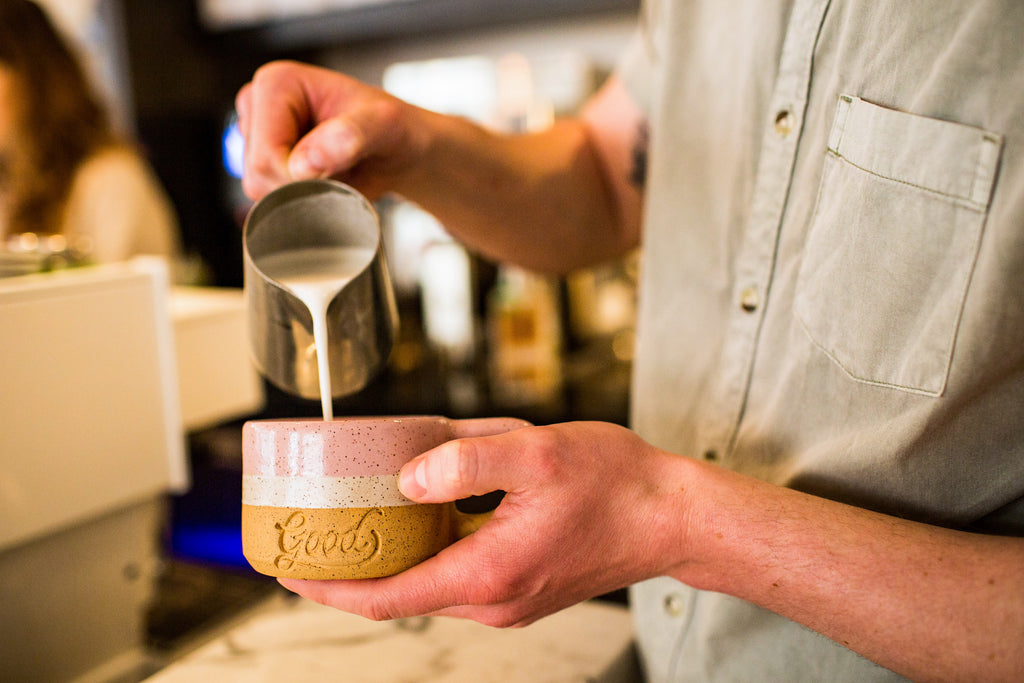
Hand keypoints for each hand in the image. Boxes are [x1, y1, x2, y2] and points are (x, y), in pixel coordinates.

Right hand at [235, 60, 427, 200]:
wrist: (399, 151)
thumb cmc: (393, 130)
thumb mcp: (385, 126)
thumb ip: (351, 136)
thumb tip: (307, 161)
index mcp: (276, 83)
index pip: (265, 156)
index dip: (301, 177)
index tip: (340, 163)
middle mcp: (257, 103)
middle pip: (257, 176)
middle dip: (302, 186)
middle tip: (341, 169)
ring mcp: (256, 132)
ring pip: (260, 190)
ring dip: (303, 194)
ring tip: (334, 172)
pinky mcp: (262, 158)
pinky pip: (269, 199)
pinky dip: (300, 199)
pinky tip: (323, 180)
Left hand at [278, 421, 687, 626]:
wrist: (671, 514)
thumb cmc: (616, 484)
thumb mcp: (535, 453)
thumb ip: (465, 461)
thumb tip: (408, 476)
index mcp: (488, 573)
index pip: (387, 597)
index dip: (328, 587)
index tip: (287, 570)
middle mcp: (494, 599)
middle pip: (400, 596)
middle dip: (349, 572)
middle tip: (307, 538)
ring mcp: (509, 599)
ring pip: (429, 586)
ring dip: (389, 561)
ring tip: (354, 524)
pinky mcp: (521, 586)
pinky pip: (457, 576)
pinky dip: (426, 554)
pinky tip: (418, 517)